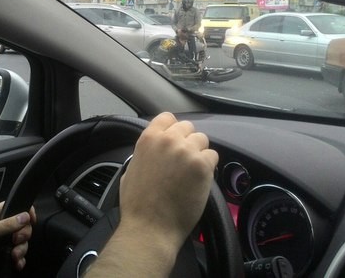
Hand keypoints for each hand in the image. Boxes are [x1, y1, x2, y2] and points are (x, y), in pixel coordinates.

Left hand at [0, 202, 35, 277]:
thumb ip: (5, 225)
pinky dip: (19, 260)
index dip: (24, 210)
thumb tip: (25, 215)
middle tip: (17, 242)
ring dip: (21, 249)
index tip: (31, 220)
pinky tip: (17, 264)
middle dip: (23, 234)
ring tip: (15, 257)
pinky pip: (14, 256)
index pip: (13, 206)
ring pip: (19, 242)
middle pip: (20, 226)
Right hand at [84, 113, 217, 277]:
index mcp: (148, 139)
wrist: (150, 227)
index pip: (167, 117)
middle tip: (184, 160)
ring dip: (199, 152)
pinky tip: (199, 180)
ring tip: (192, 171)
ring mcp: (186, 151)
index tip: (174, 140)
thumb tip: (155, 151)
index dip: (172, 128)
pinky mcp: (202, 166)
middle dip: (187, 141)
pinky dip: (208, 167)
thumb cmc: (137, 204)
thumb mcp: (132, 169)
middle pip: (187, 127)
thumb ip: (146, 153)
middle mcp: (168, 140)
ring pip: (202, 140)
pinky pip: (213, 156)